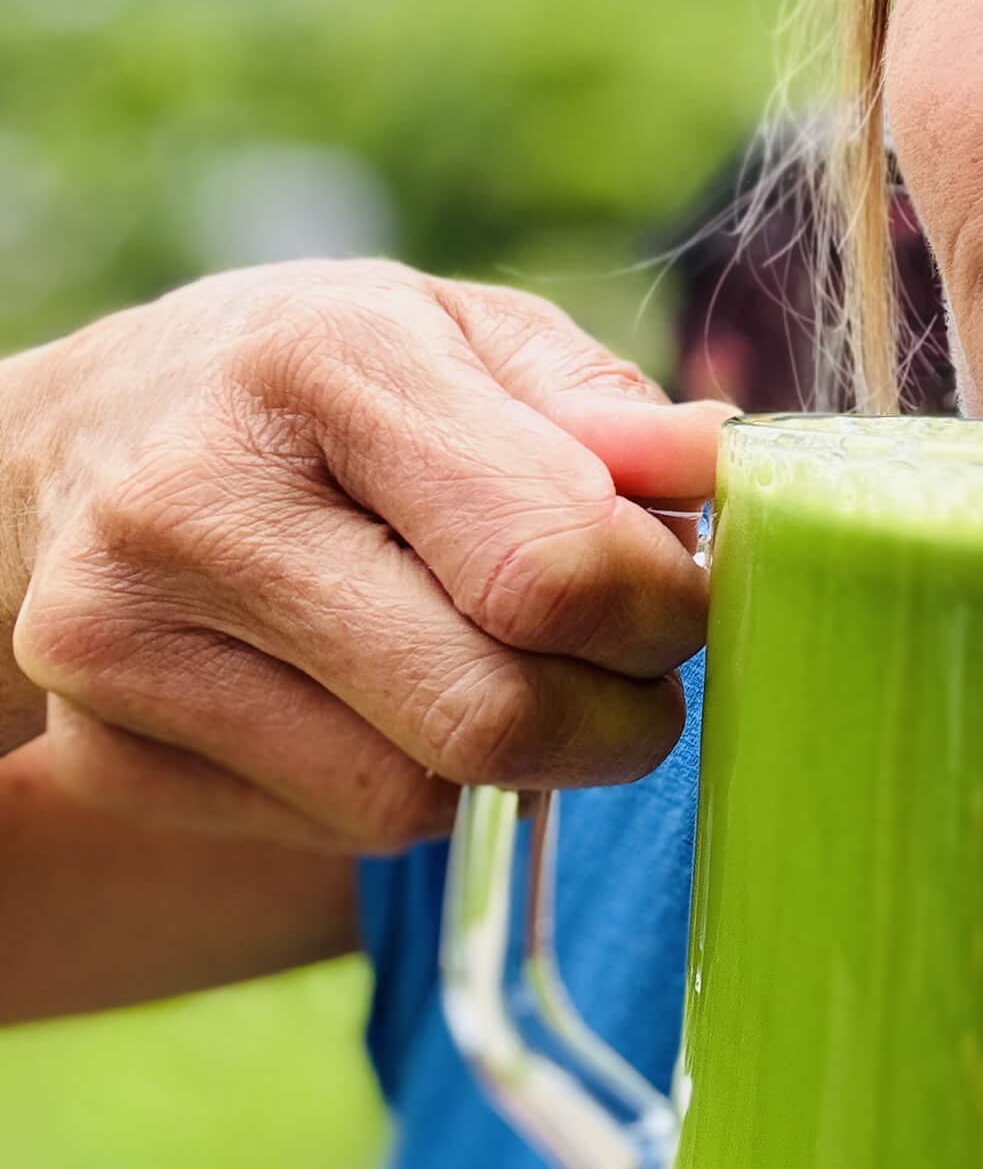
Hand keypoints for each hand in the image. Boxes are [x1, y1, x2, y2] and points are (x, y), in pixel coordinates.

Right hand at [0, 260, 731, 852]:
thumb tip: (716, 468)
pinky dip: (402, 785)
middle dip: (614, 721)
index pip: (549, 566)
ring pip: (417, 801)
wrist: (81, 443)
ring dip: (508, 764)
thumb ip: (602, 408)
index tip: (679, 599)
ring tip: (486, 662)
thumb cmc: (320, 385)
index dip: (661, 611)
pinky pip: (336, 834)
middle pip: (492, 716)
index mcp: (323, 363)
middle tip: (629, 678)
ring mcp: (125, 638)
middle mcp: (201, 500)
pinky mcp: (101, 752)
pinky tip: (372, 695)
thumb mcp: (460, 334)